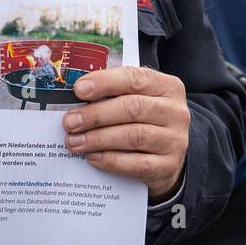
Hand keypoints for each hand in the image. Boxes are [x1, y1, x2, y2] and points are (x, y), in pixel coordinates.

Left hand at [62, 66, 188, 200]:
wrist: (167, 155)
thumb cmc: (144, 120)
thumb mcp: (137, 98)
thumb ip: (114, 93)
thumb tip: (78, 95)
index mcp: (167, 86)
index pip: (135, 78)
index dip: (105, 82)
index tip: (79, 89)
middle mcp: (175, 111)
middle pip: (132, 108)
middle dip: (96, 115)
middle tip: (70, 122)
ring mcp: (175, 140)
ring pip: (134, 136)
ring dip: (98, 139)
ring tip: (75, 142)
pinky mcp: (168, 166)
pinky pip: (137, 164)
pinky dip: (111, 160)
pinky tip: (92, 157)